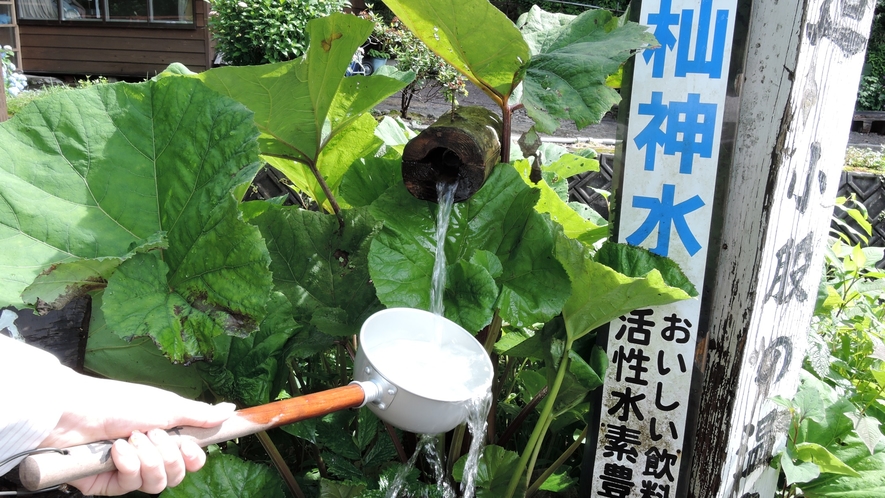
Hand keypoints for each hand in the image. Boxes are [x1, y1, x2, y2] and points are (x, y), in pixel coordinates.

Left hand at [38, 371, 234, 495]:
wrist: (78, 412)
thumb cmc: (121, 402)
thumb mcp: (168, 406)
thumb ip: (200, 414)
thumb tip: (230, 409)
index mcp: (166, 436)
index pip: (192, 459)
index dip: (193, 456)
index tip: (187, 443)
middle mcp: (150, 454)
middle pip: (178, 474)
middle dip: (168, 454)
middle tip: (153, 434)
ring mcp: (130, 470)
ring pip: (158, 483)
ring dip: (147, 458)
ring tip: (131, 439)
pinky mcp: (110, 484)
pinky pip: (132, 484)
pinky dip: (127, 463)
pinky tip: (116, 449)